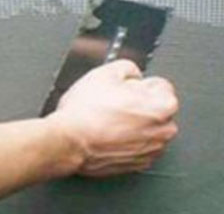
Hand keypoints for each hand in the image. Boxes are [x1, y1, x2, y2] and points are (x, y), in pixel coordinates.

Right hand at [50, 60, 178, 176]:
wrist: (69, 140)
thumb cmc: (85, 112)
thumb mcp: (105, 72)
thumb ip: (128, 67)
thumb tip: (132, 73)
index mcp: (162, 106)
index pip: (161, 86)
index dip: (139, 83)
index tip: (127, 87)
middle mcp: (162, 131)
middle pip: (157, 108)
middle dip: (141, 103)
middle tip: (115, 101)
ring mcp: (150, 150)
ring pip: (148, 128)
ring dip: (135, 122)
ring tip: (109, 117)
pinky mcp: (137, 164)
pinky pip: (138, 146)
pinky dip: (128, 139)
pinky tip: (109, 132)